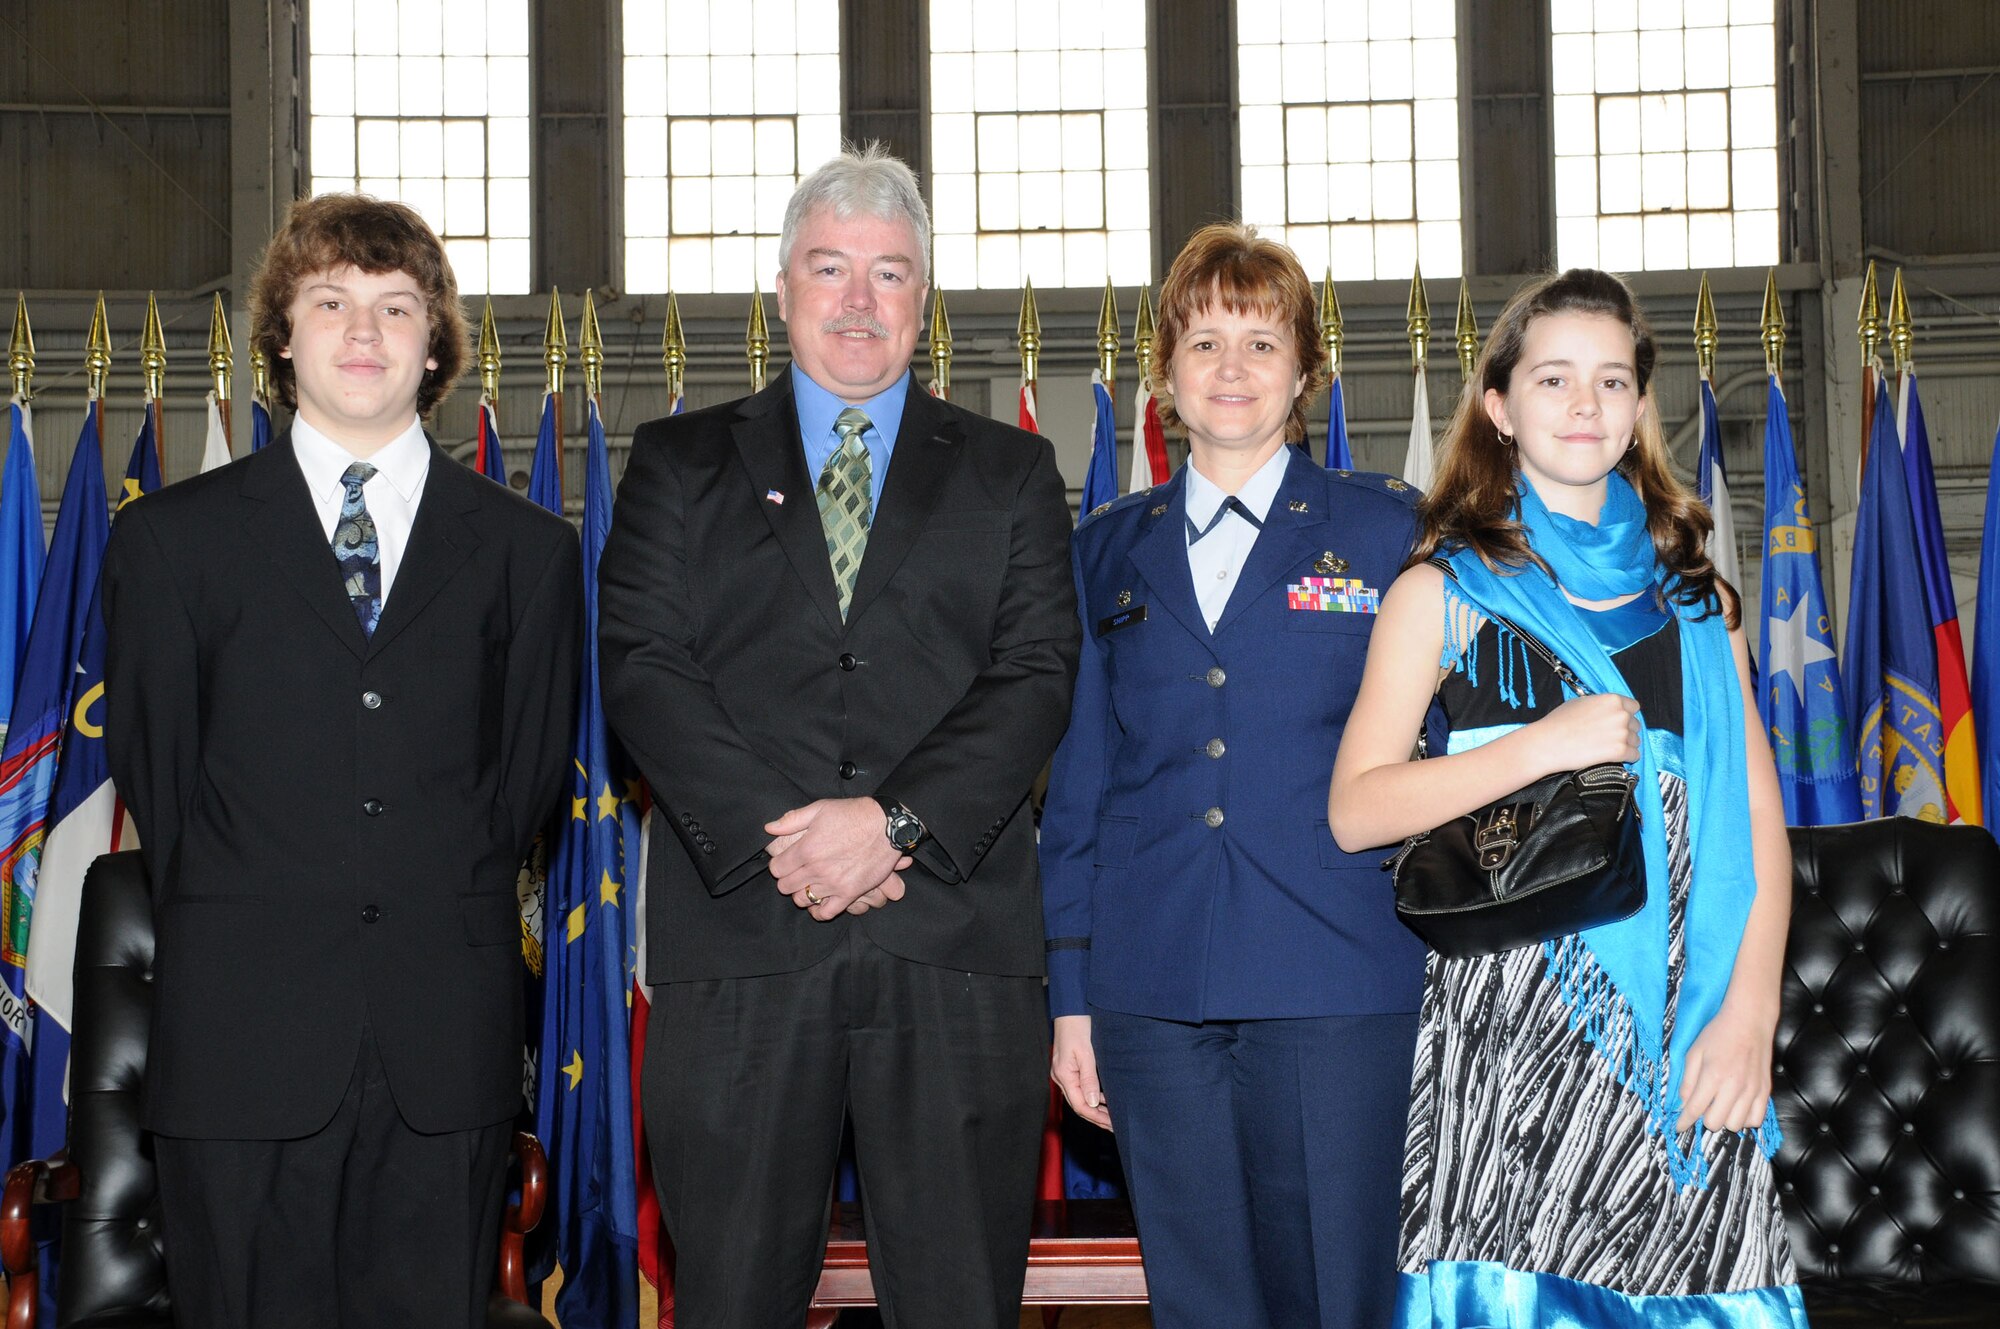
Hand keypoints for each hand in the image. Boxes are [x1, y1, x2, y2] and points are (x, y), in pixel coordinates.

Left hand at [765, 798, 905, 920]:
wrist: (887, 826)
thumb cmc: (854, 814)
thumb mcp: (820, 808)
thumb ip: (792, 820)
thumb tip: (769, 828)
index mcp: (807, 848)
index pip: (776, 869)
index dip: (778, 865)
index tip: (786, 862)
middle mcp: (817, 868)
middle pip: (785, 887)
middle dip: (787, 879)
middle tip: (797, 872)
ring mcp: (834, 883)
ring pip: (802, 900)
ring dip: (802, 893)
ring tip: (809, 884)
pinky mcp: (850, 893)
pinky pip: (826, 913)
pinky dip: (819, 911)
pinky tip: (819, 902)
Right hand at [1051, 1014, 1111, 1130]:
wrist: (1071, 1011)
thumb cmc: (1078, 1028)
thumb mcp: (1086, 1053)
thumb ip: (1089, 1079)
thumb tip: (1093, 1103)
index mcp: (1064, 1075)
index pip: (1080, 1105)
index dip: (1096, 1117)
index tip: (1112, 1124)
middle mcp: (1061, 1077)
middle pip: (1079, 1105)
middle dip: (1097, 1117)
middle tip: (1115, 1126)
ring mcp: (1063, 1074)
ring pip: (1079, 1098)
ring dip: (1095, 1109)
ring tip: (1112, 1117)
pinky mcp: (1068, 1069)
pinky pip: (1079, 1089)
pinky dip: (1092, 1097)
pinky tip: (1104, 1100)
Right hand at [1525, 694, 1640, 773]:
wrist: (1549, 743)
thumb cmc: (1559, 722)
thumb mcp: (1580, 703)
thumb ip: (1600, 705)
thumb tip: (1608, 710)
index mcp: (1613, 700)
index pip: (1634, 707)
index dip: (1625, 715)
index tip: (1617, 722)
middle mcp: (1621, 714)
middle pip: (1635, 724)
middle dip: (1625, 731)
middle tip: (1609, 737)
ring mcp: (1622, 733)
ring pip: (1636, 741)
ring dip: (1626, 745)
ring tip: (1608, 748)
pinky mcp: (1620, 751)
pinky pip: (1634, 755)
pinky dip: (1626, 757)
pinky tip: (1613, 757)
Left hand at [1676, 1001, 1776, 1133]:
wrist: (1750, 1021)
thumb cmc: (1718, 1034)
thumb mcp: (1694, 1052)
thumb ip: (1688, 1080)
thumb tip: (1683, 1103)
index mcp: (1713, 1076)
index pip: (1695, 1109)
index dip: (1684, 1121)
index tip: (1679, 1126)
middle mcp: (1734, 1087)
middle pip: (1715, 1122)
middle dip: (1703, 1118)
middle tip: (1703, 1106)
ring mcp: (1752, 1090)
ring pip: (1736, 1124)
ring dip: (1724, 1119)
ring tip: (1720, 1105)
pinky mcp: (1765, 1091)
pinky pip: (1756, 1120)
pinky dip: (1745, 1118)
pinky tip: (1737, 1107)